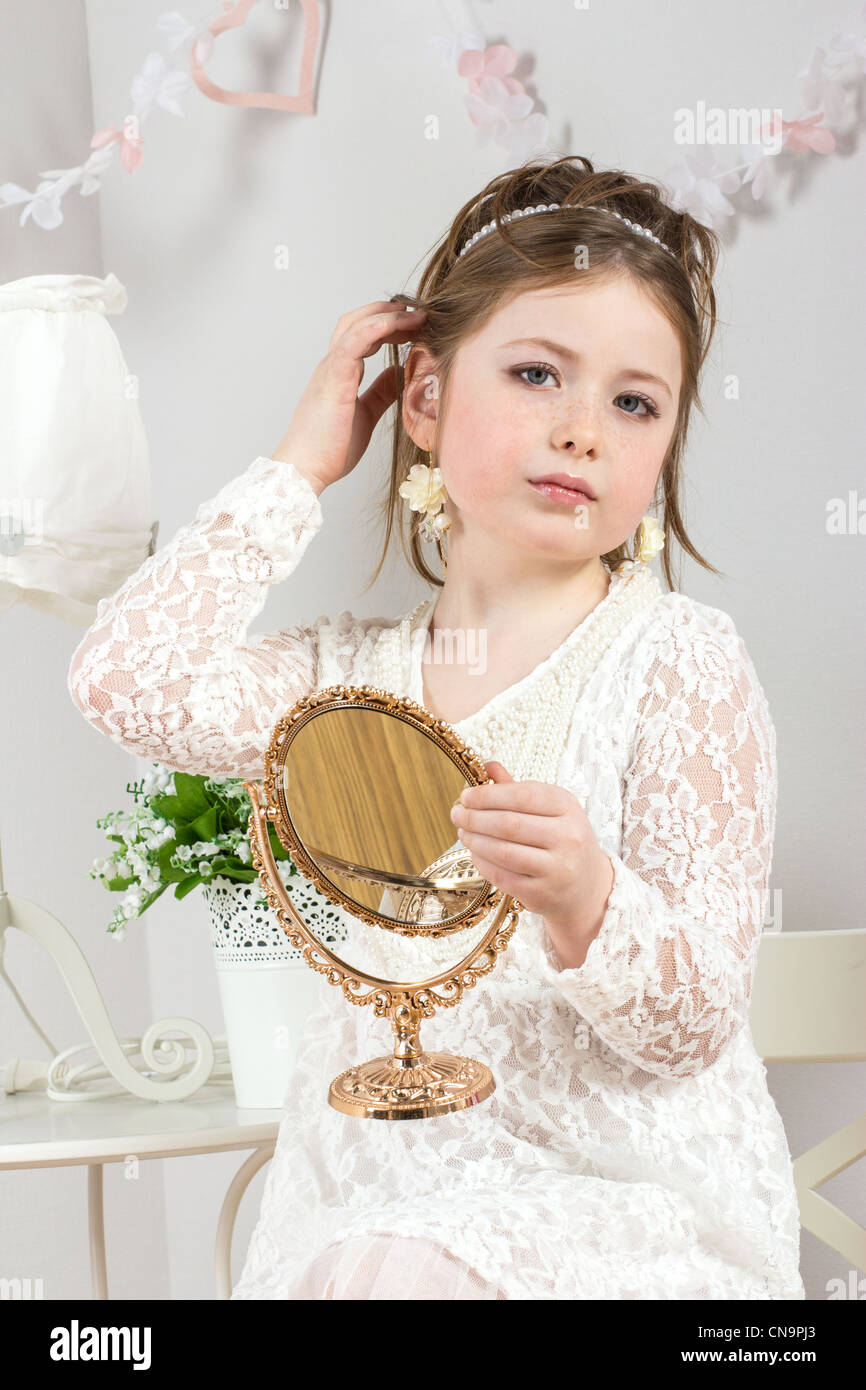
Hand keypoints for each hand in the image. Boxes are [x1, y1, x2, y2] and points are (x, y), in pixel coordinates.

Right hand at [269, 299, 426, 492]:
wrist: (304, 470)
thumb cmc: (328, 449)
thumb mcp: (365, 414)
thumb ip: (380, 392)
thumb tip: (399, 372)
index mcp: (340, 372)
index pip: (363, 334)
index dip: (388, 325)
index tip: (415, 326)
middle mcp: (333, 365)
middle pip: (358, 321)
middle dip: (389, 313)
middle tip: (419, 315)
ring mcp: (330, 370)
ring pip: (356, 326)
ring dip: (387, 316)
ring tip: (415, 315)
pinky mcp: (333, 381)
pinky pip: (351, 345)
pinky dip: (372, 329)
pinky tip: (392, 322)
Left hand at [450, 760, 614, 956]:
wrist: (587, 886)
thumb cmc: (562, 839)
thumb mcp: (550, 809)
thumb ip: (518, 789)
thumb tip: (488, 765)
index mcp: (567, 806)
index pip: (522, 795)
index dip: (488, 795)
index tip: (466, 796)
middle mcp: (567, 836)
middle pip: (509, 824)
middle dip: (475, 818)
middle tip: (456, 814)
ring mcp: (557, 867)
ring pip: (503, 851)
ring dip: (475, 841)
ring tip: (463, 833)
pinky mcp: (542, 893)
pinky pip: (503, 877)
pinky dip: (483, 863)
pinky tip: (475, 854)